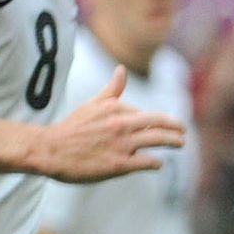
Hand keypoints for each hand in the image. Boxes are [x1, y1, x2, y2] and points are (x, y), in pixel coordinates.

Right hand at [29, 68, 183, 182]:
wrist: (50, 150)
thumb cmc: (72, 128)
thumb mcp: (93, 104)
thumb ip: (112, 90)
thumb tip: (121, 69)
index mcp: (116, 108)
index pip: (145, 114)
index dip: (152, 122)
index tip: (157, 126)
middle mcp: (122, 123)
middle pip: (160, 123)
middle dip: (176, 127)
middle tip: (183, 131)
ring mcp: (122, 144)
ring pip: (159, 139)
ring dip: (174, 141)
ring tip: (180, 143)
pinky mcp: (120, 164)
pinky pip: (148, 162)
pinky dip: (156, 163)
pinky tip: (157, 164)